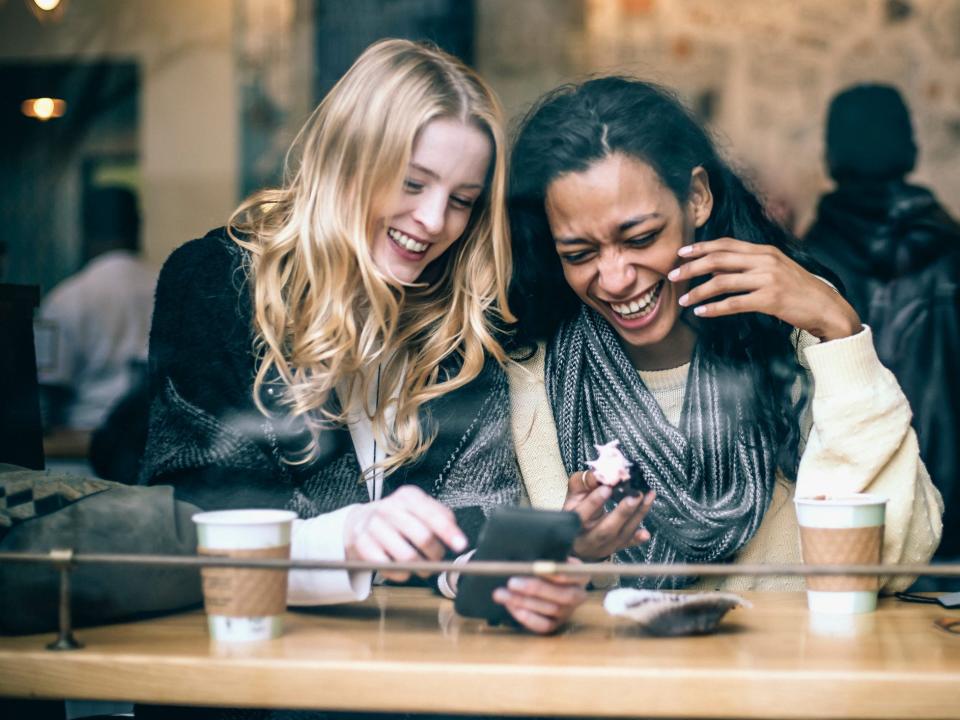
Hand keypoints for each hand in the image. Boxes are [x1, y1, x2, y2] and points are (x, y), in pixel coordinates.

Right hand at [344, 485, 466, 581]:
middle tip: (437, 560)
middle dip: (436, 554)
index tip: (460, 545)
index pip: (433, 514)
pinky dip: (400, 574)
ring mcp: (374, 525)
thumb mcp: (418, 508)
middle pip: (423, 536)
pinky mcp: (362, 544)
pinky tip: (403, 570)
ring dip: (420, 567)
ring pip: (406, 556)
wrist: (360, 521)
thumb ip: (441, 517)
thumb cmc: (396, 517)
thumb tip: (456, 536)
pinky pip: (387, 567)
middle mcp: (390, 508)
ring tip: (422, 567)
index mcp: (408, 496)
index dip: (449, 532)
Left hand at [492, 557, 588, 633]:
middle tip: (511, 582)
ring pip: (551, 610)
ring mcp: (567, 612)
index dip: (555, 572)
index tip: (536, 567)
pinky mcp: (555, 625)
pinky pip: (544, 625)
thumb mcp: (546, 556)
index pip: (572, 574)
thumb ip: (542, 557)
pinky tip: (511, 607)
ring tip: (501, 594)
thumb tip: (525, 558)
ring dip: (523, 602)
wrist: (541, 580)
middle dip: (536, 589)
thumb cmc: (542, 564)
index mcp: (580, 574)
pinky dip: (527, 618)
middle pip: (563, 595)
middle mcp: (578, 595)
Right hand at [564, 470, 654, 560]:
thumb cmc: (577, 510)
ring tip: (648, 496)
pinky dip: (637, 538)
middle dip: (622, 512)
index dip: (594, 502)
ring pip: (622, 533)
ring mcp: (604, 545)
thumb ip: (582, 483)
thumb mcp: (573, 495)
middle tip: (635, 495)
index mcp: (574, 523)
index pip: (582, 514)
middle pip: (606, 529)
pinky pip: (629, 544)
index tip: (607, 487)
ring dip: (637, 515)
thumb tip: (599, 474)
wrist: (578, 539)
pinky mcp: (617, 546)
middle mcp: (588, 538)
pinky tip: (646, 533)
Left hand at [669, 238, 861, 341]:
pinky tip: (701, 312)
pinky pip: (734, 303)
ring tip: (683, 300)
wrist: (826, 307)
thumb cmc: (797, 290)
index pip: (725, 244)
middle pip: (718, 260)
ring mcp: (768, 280)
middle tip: (671, 276)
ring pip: (722, 282)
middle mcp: (765, 261)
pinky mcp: (770, 300)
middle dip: (690, 267)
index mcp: (764, 251)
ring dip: (698, 291)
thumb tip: (714, 269)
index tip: (680, 253)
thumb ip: (748, 266)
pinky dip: (714, 308)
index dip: (700, 247)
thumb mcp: (775, 269)